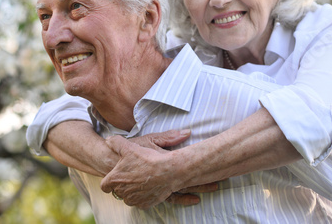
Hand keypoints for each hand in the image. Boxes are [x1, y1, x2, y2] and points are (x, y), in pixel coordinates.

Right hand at [101, 132, 217, 208]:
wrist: (110, 163)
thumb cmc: (131, 149)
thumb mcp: (148, 140)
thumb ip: (168, 137)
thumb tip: (187, 132)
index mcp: (161, 162)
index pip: (185, 166)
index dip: (201, 168)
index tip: (218, 168)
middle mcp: (160, 178)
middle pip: (186, 181)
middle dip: (204, 182)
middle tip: (221, 181)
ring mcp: (156, 188)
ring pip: (180, 192)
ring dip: (196, 190)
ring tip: (214, 187)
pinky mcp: (151, 194)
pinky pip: (170, 199)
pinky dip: (182, 199)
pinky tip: (193, 200)